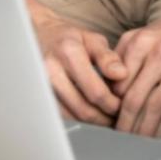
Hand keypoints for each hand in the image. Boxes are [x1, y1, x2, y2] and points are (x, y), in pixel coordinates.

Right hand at [26, 0, 127, 125]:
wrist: (40, 37)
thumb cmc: (70, 39)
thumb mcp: (93, 40)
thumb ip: (108, 57)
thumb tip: (122, 74)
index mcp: (69, 53)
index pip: (95, 91)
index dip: (113, 104)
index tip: (122, 106)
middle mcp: (51, 70)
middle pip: (83, 109)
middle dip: (104, 118)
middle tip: (116, 117)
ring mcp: (41, 85)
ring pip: (72, 117)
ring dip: (92, 122)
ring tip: (105, 117)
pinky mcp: (38, 95)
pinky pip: (61, 116)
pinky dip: (77, 119)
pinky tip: (88, 114)